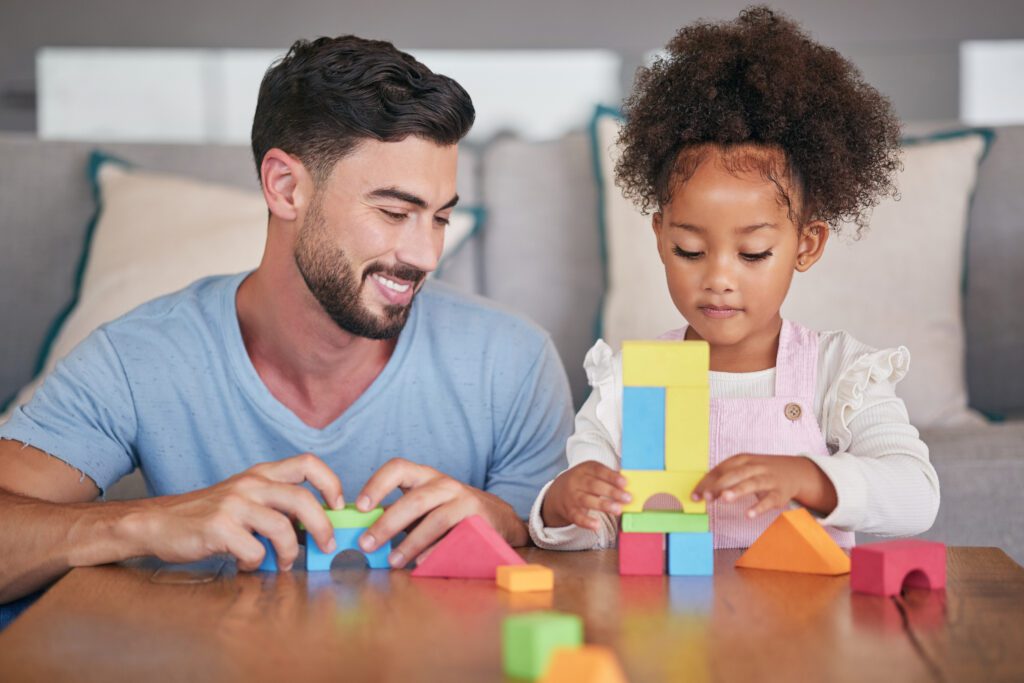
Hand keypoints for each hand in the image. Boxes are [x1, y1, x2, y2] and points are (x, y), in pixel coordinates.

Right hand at [124, 453, 343, 571]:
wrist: (158, 523)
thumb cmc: (207, 515)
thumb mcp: (244, 498)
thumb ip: (275, 505)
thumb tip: (314, 527)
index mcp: (260, 474)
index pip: (307, 463)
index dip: (331, 482)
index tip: (339, 504)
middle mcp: (250, 484)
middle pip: (302, 499)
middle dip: (322, 526)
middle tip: (326, 546)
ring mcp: (234, 505)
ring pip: (282, 528)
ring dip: (290, 552)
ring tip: (283, 563)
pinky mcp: (218, 528)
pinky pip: (254, 550)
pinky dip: (257, 564)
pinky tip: (247, 565)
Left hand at [354, 457, 524, 568]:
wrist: (498, 519)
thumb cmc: (451, 513)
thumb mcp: (425, 506)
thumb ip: (398, 514)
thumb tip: (362, 532)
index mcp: (424, 477)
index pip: (398, 468)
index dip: (377, 484)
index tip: (360, 506)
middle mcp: (444, 484)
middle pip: (414, 500)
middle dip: (387, 523)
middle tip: (367, 544)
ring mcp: (463, 500)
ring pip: (434, 520)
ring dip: (410, 543)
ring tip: (392, 561)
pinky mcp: (478, 519)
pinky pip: (454, 537)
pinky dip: (435, 551)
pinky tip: (420, 563)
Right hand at [540, 461, 630, 531]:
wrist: (557, 493)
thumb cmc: (583, 482)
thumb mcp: (592, 473)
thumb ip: (608, 477)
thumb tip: (630, 484)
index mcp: (584, 469)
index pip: (598, 470)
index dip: (611, 476)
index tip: (625, 482)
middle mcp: (576, 481)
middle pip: (593, 485)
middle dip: (611, 491)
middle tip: (627, 498)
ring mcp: (572, 496)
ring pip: (586, 500)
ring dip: (603, 505)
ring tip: (618, 510)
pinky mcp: (569, 511)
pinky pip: (577, 517)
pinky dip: (586, 522)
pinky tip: (596, 526)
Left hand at [690, 454, 836, 517]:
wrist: (794, 471)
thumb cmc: (760, 471)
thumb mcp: (744, 468)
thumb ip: (724, 477)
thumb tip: (702, 492)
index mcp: (742, 459)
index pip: (721, 469)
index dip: (707, 482)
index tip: (695, 496)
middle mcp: (755, 467)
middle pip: (735, 474)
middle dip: (720, 485)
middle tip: (707, 497)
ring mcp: (768, 479)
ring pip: (751, 483)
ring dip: (738, 490)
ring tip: (724, 499)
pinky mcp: (779, 493)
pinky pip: (769, 500)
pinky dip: (759, 507)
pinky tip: (748, 514)